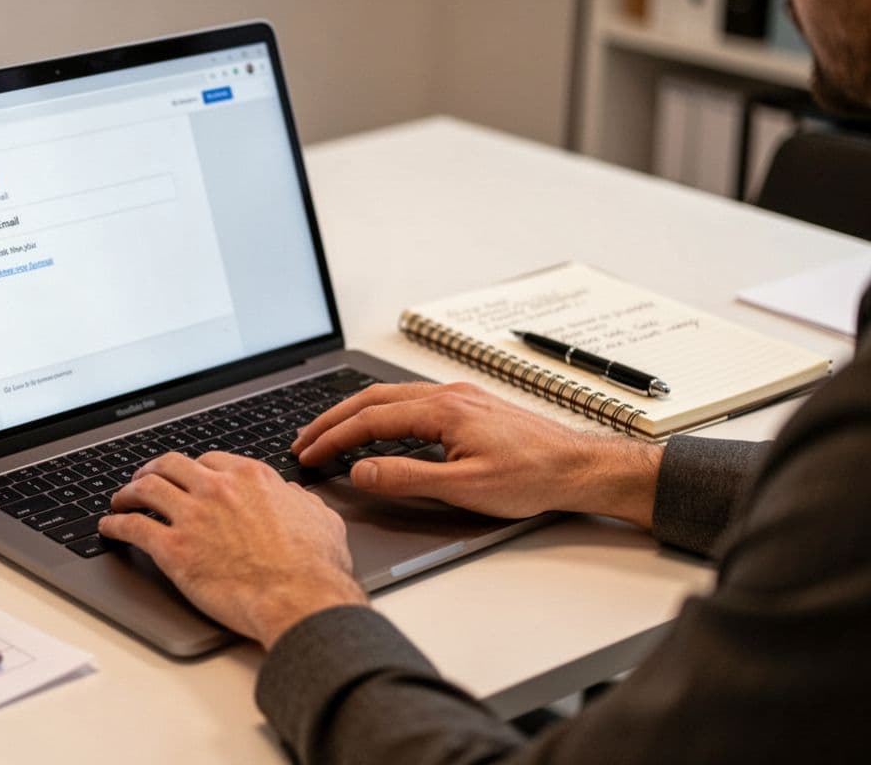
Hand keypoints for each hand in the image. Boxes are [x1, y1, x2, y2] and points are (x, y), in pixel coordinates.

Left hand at [99, 452, 367, 648]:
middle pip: (171, 465)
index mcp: (250, 478)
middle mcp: (216, 489)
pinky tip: (109, 528)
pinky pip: (132, 527)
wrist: (299, 597)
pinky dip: (115, 524)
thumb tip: (293, 495)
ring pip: (146, 489)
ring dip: (128, 492)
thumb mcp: (320, 518)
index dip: (194, 469)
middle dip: (153, 470)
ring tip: (120, 499)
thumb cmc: (315, 566)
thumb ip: (300, 501)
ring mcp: (192, 516)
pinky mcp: (173, 549)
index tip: (187, 476)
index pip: (210, 461)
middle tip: (145, 479)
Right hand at [292, 382, 661, 525]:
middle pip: (372, 399)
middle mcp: (447, 395)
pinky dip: (380, 412)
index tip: (309, 455)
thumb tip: (362, 472)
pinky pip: (410, 400)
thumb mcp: (464, 488)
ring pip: (390, 397)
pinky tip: (376, 426)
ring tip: (330, 433)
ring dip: (355, 414)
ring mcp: (459, 396)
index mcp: (442, 410)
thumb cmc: (532, 477)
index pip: (370, 420)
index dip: (333, 438)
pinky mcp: (468, 404)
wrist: (578, 467)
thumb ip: (407, 478)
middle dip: (332, 420)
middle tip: (304, 440)